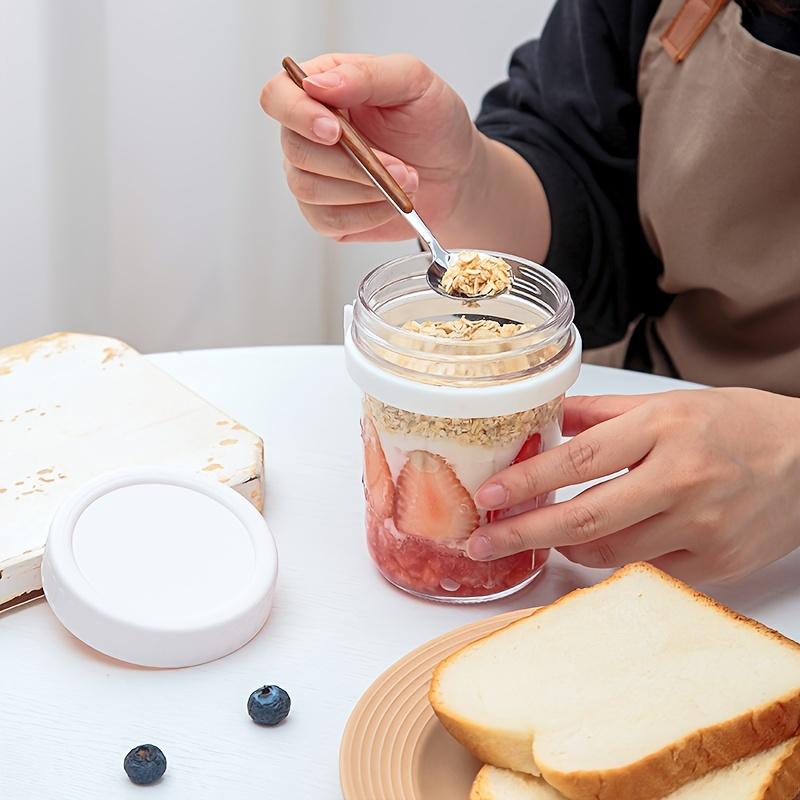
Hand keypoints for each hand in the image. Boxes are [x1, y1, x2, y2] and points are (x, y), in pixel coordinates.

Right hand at [259, 53, 479, 242]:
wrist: (455, 173)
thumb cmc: (433, 123)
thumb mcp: (413, 82)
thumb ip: (366, 76)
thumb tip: (318, 85)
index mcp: (321, 89)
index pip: (278, 96)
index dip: (297, 114)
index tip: (334, 131)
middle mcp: (307, 133)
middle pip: (295, 150)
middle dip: (351, 164)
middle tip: (399, 166)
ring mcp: (313, 176)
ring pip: (308, 189)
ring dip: (363, 190)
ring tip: (405, 182)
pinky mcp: (326, 214)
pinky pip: (328, 220)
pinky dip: (365, 215)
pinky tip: (390, 204)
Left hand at [467, 389, 799, 582]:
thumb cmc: (738, 424)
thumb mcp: (669, 403)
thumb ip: (604, 412)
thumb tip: (549, 419)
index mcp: (664, 428)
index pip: (579, 458)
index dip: (527, 481)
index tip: (489, 497)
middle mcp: (682, 478)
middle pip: (586, 517)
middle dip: (525, 534)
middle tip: (483, 544)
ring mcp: (702, 525)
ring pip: (610, 553)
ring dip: (566, 548)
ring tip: (544, 536)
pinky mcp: (718, 562)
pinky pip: (646, 572)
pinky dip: (613, 562)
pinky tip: (598, 548)